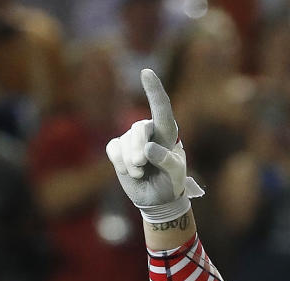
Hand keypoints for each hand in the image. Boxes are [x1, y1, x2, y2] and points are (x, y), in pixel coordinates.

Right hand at [105, 69, 202, 222]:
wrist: (157, 199)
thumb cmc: (171, 182)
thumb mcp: (176, 174)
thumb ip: (167, 160)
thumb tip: (148, 149)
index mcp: (167, 132)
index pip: (161, 108)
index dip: (154, 90)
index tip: (146, 72)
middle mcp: (149, 132)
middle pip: (139, 129)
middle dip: (138, 148)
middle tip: (142, 164)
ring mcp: (132, 139)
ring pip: (125, 142)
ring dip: (131, 161)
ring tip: (141, 173)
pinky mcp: (118, 149)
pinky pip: (113, 150)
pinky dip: (121, 163)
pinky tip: (131, 172)